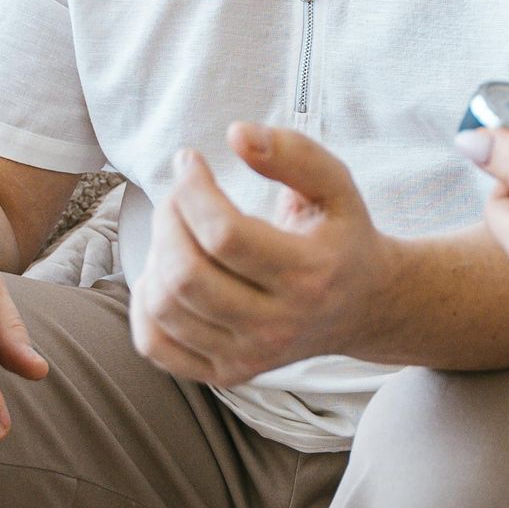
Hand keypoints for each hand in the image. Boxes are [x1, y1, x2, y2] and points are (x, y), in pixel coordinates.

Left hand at [132, 123, 394, 386]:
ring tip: (177, 230)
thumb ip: (293, 152)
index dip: (192, 189)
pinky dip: (145, 305)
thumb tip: (236, 134)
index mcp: (309, 275)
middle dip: (167, 220)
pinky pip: (156, 345)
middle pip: (186, 275)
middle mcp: (278, 325)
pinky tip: (166, 273)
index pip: (225, 235)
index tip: (189, 160)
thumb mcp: (335, 184)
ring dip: (156, 255)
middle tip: (178, 196)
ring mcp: (249, 356)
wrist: (362, 306)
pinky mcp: (226, 373)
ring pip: (165, 308)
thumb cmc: (341, 235)